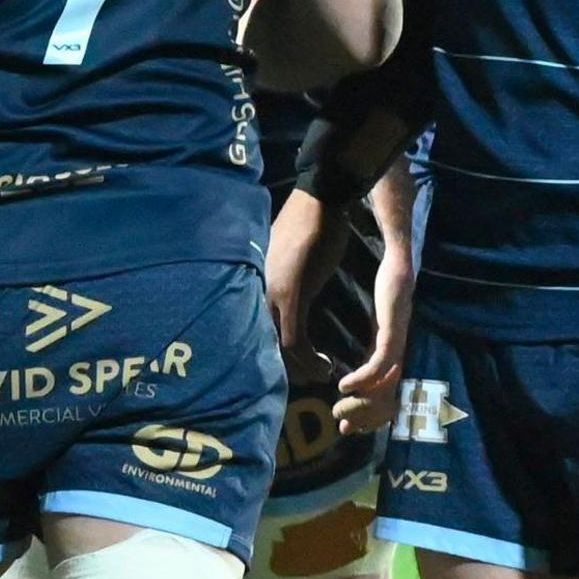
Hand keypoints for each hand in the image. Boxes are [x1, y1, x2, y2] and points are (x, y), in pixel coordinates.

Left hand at [265, 189, 351, 363]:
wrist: (320, 202)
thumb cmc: (308, 224)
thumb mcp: (285, 257)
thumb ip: (280, 279)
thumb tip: (284, 294)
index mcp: (254, 285)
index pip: (252, 331)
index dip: (271, 357)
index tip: (292, 369)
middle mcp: (257, 293)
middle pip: (262, 346)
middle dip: (287, 369)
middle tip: (310, 376)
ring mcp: (272, 295)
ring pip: (279, 349)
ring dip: (302, 368)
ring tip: (322, 372)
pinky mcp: (291, 295)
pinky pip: (295, 341)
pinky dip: (310, 360)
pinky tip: (326, 363)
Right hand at [334, 238, 410, 435]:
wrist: (397, 252)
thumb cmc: (383, 278)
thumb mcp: (374, 315)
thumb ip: (367, 336)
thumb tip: (350, 351)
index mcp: (389, 347)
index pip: (383, 389)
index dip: (368, 410)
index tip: (346, 423)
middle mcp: (397, 348)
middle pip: (388, 395)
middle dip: (365, 416)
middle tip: (342, 428)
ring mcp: (397, 340)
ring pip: (384, 385)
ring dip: (362, 403)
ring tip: (339, 411)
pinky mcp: (393, 328)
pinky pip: (380, 363)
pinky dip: (363, 379)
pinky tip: (345, 385)